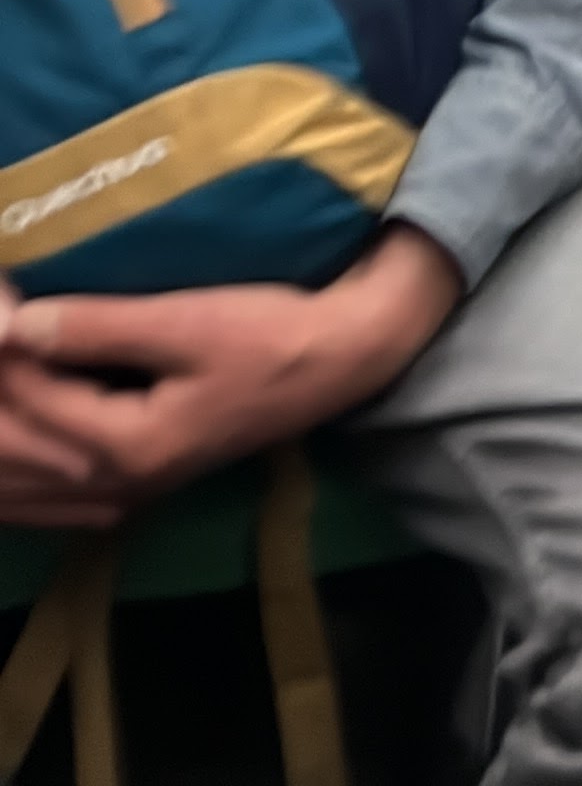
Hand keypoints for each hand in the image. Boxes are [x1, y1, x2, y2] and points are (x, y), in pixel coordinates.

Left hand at [0, 228, 460, 525]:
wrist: (343, 359)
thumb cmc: (271, 333)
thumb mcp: (189, 322)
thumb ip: (100, 327)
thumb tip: (14, 326)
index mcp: (129, 447)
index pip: (28, 400)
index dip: (3, 342)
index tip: (0, 290)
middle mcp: (120, 483)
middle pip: (15, 453)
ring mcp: (131, 488)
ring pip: (27, 485)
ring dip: (0, 440)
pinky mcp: (142, 476)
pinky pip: (52, 495)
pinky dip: (19, 478)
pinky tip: (9, 462)